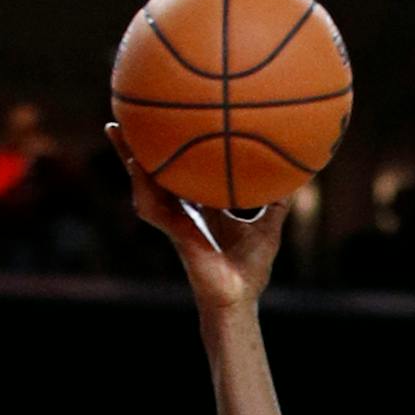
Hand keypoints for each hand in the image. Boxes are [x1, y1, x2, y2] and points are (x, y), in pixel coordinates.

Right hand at [106, 123, 287, 311]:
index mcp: (199, 207)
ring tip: (115, 131)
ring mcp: (174, 221)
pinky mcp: (174, 233)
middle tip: (121, 117)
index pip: (178, 173)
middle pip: (152, 173)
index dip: (169, 151)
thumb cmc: (249, 268)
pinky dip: (143, 186)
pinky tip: (137, 166)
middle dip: (136, 147)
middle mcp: (181, 210)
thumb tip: (300, 180)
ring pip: (144, 185)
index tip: (162, 122)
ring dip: (127, 158)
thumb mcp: (268, 228)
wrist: (239, 298)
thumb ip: (279, 204)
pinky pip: (153, 206)